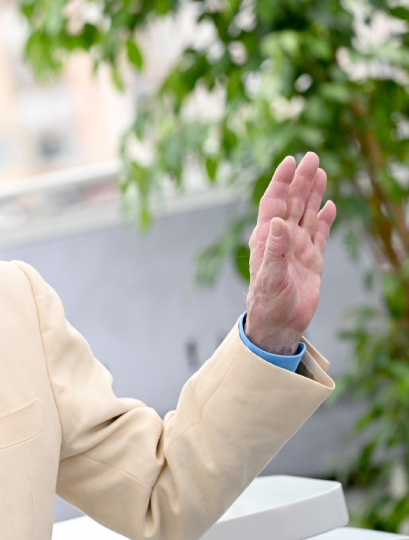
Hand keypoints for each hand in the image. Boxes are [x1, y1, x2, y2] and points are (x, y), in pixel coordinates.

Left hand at [245, 152, 336, 354]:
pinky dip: (324, 219)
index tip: (289, 161)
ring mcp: (297, 248)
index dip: (281, 181)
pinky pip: (319, 234)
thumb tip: (277, 221)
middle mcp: (281, 239)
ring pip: (306, 214)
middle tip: (312, 157)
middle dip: (300, 180)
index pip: (273, 202)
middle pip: (292, 202)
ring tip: (321, 172)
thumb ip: (274, 249)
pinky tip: (329, 205)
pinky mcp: (311, 260)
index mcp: (266, 238)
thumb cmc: (268, 302)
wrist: (279, 324)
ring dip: (313, 194)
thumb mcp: (270, 276)